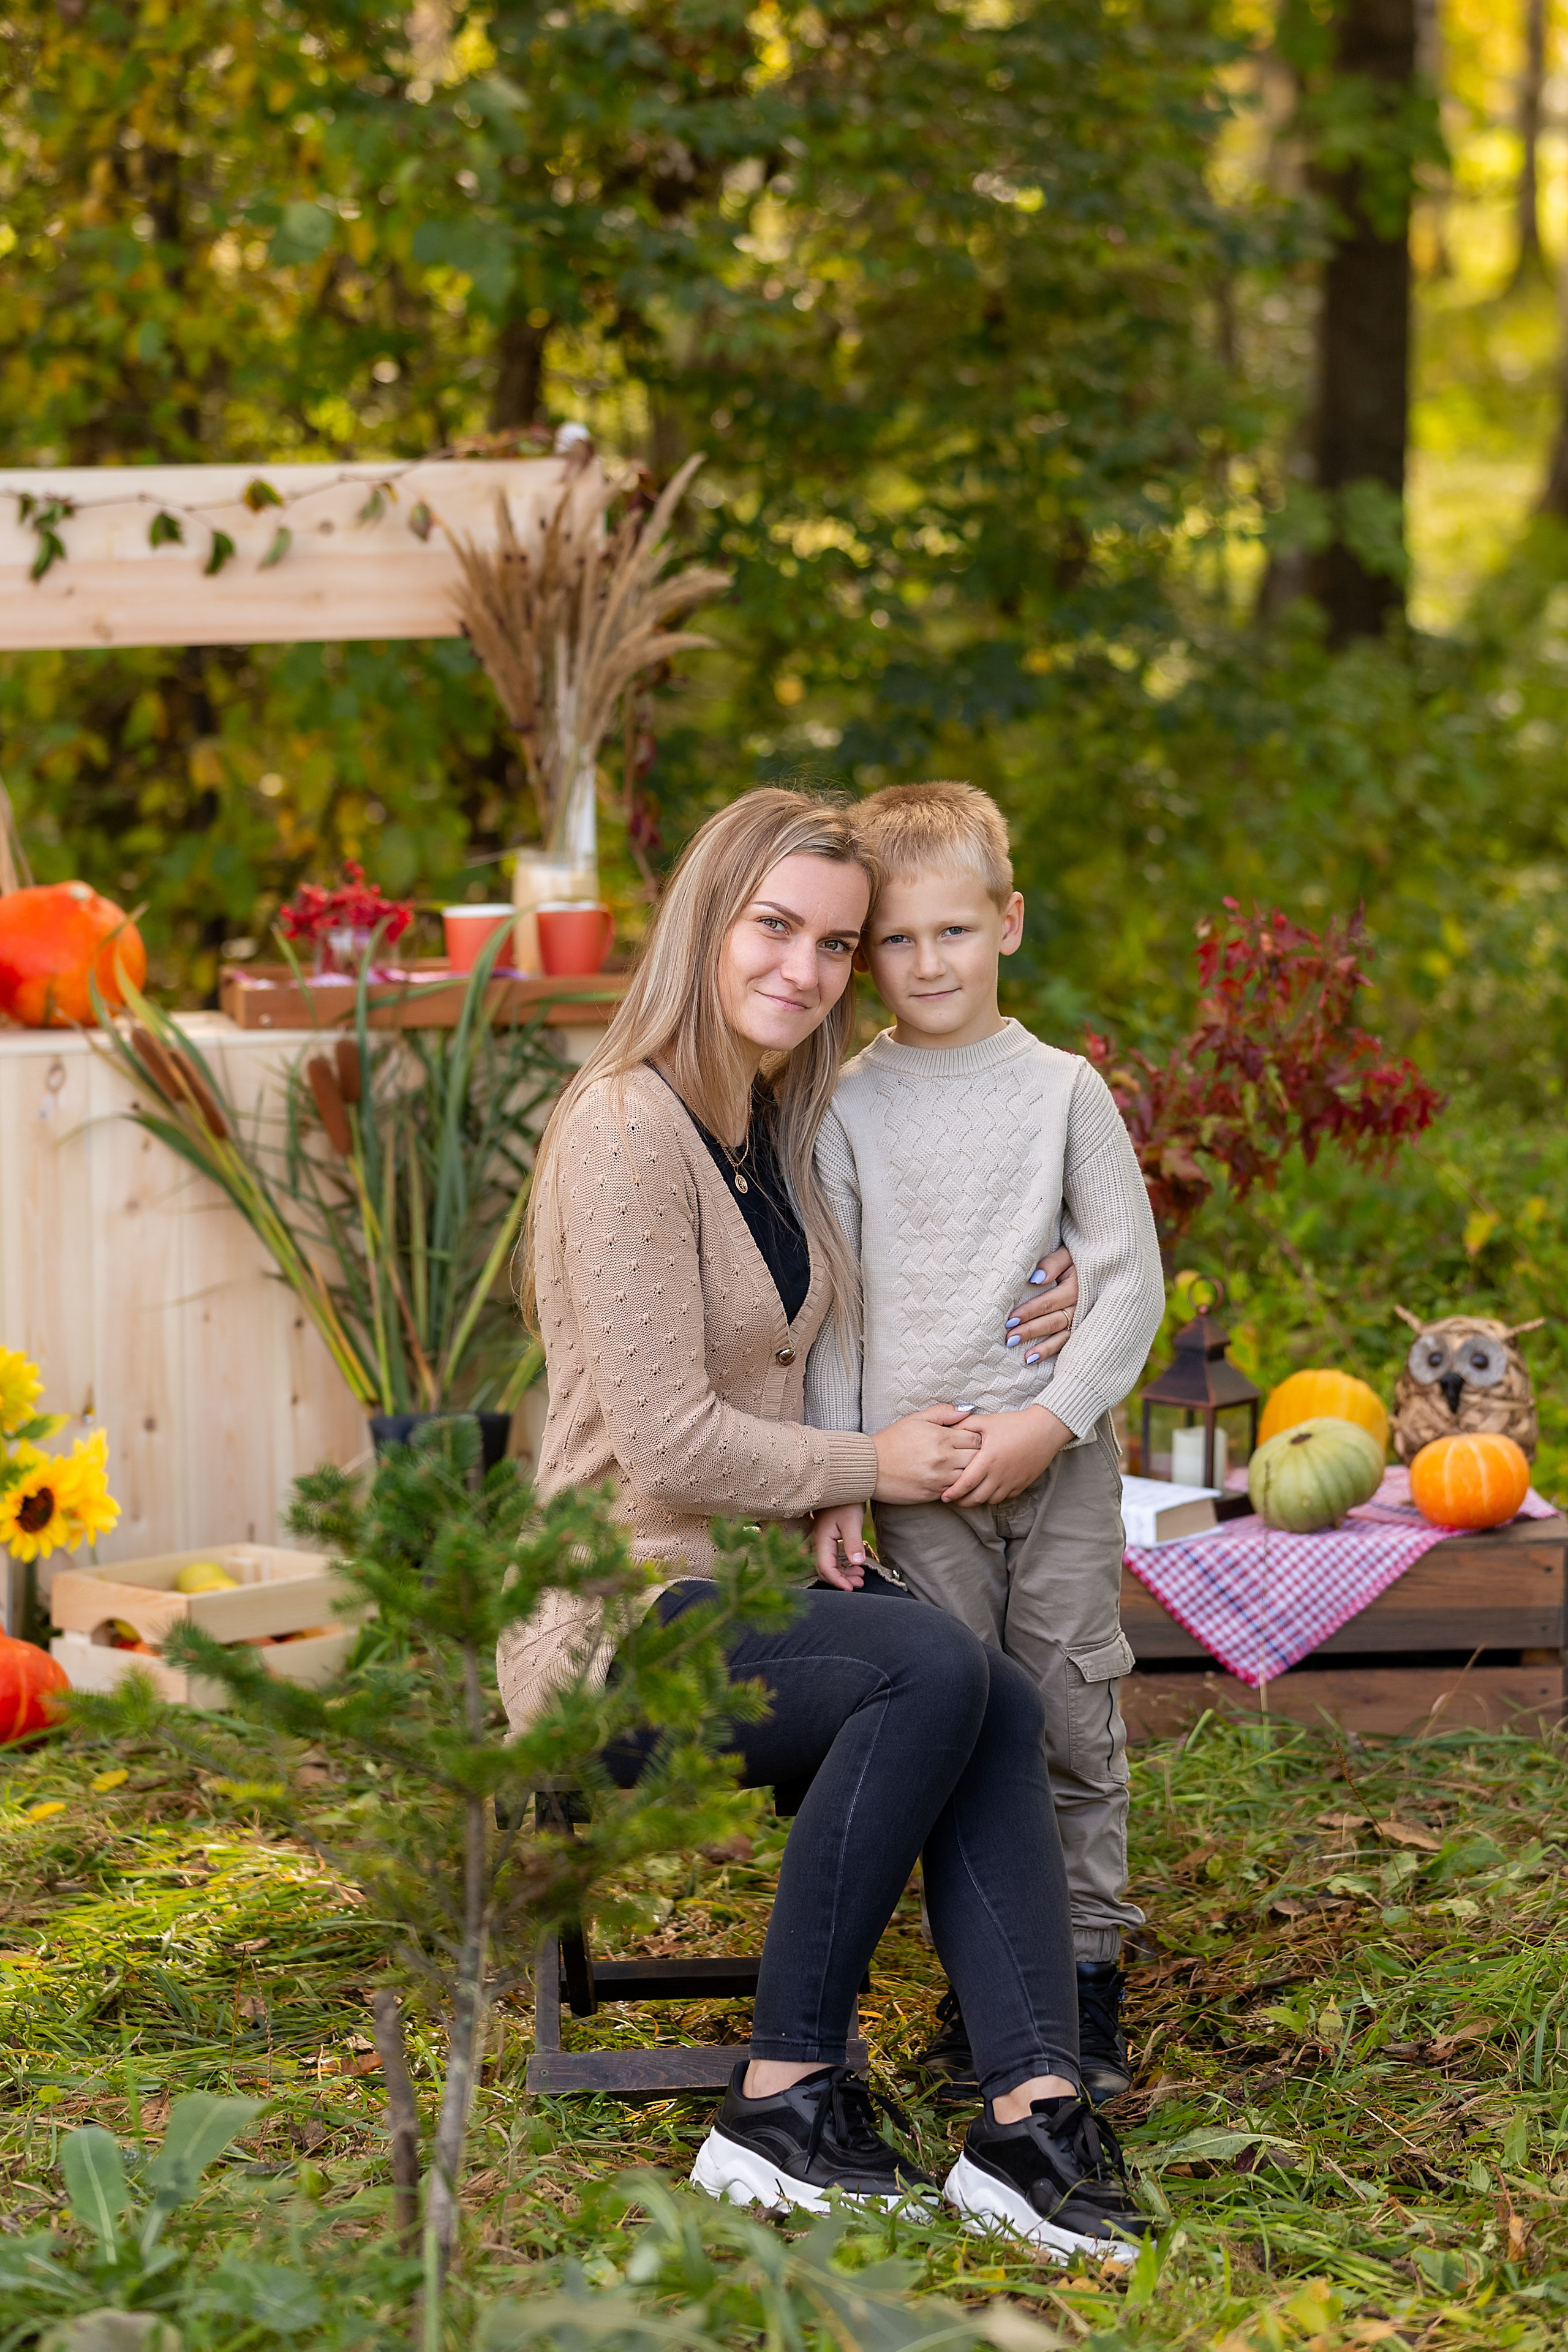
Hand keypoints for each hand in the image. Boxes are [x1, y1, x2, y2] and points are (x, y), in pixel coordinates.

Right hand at [811, 1502, 868, 1587]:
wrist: (843, 1485)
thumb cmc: (847, 1502)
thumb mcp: (852, 1522)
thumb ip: (853, 1543)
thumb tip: (857, 1563)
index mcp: (821, 1540)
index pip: (825, 1568)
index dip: (837, 1581)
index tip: (851, 1588)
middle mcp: (818, 1543)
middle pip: (825, 1569)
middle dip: (841, 1580)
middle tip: (860, 1583)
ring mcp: (822, 1541)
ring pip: (829, 1565)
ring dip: (844, 1574)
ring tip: (861, 1577)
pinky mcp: (827, 1539)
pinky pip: (832, 1558)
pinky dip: (843, 1566)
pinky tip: (856, 1567)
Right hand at [872, 1403, 982, 1502]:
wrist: (870, 1467)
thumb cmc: (892, 1441)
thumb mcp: (915, 1419)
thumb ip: (942, 1412)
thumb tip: (967, 1411)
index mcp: (941, 1438)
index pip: (976, 1437)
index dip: (976, 1436)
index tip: (969, 1437)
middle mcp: (944, 1459)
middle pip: (978, 1457)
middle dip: (978, 1454)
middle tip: (970, 1452)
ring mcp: (940, 1478)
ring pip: (971, 1476)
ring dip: (970, 1471)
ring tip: (962, 1465)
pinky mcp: (934, 1493)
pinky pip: (957, 1490)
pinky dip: (958, 1484)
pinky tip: (951, 1478)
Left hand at [942, 1405, 1074, 1505]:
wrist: (1045, 1429)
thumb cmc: (1015, 1424)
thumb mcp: (987, 1421)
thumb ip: (965, 1425)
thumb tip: (947, 1430)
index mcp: (988, 1460)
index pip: (966, 1484)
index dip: (953, 1493)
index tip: (944, 1497)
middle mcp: (1000, 1475)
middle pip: (977, 1498)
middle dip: (963, 1501)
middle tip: (954, 1499)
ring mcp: (1012, 1481)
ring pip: (991, 1500)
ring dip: (978, 1500)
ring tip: (970, 1495)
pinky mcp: (1022, 1484)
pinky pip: (1005, 1497)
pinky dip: (994, 1497)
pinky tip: (989, 1490)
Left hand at [1004, 1243, 1078, 1364]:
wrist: (1105, 1264)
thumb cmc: (1079, 1256)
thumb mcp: (1068, 1253)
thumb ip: (1053, 1263)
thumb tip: (1036, 1278)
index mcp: (1078, 1286)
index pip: (1050, 1301)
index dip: (1031, 1310)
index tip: (1011, 1319)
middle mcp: (1084, 1305)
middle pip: (1054, 1321)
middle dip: (1032, 1331)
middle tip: (1010, 1339)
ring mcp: (1086, 1318)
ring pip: (1063, 1336)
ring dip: (1043, 1348)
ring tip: (1025, 1357)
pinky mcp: (1085, 1327)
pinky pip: (1070, 1343)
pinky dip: (1054, 1351)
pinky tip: (1037, 1360)